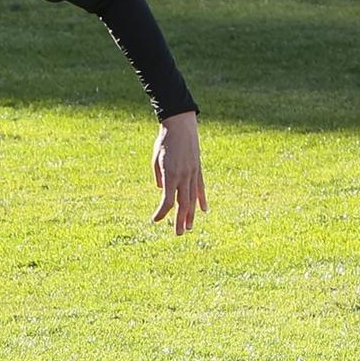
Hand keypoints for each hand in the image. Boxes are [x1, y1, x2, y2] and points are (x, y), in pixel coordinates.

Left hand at [150, 110, 205, 235]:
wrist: (181, 126)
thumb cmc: (165, 141)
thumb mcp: (156, 159)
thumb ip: (158, 176)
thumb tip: (161, 189)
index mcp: (170, 175)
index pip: (167, 201)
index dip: (162, 213)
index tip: (155, 220)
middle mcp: (183, 176)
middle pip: (183, 204)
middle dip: (180, 220)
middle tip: (179, 234)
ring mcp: (193, 173)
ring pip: (193, 199)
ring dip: (191, 214)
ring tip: (189, 227)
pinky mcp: (198, 169)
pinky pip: (201, 188)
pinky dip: (202, 200)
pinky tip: (203, 210)